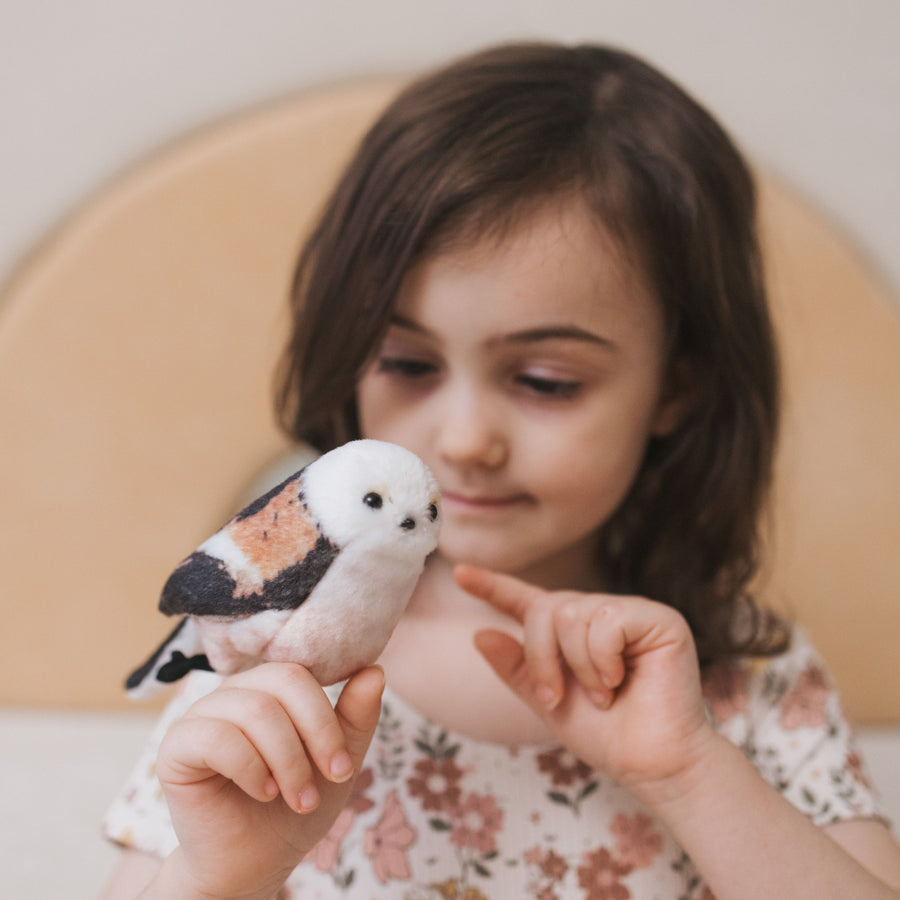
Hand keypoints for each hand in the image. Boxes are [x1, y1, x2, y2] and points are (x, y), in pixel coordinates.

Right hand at [153, 663, 383, 898]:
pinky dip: (251, 768)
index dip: (328, 719)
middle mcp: (236, 690)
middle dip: (315, 736)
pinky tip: (263, 792)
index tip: (344, 767)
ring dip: (288, 761)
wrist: (254, 864)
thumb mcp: (337, 762)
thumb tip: (374, 671)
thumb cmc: (294, 808)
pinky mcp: (176, 744)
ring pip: (255, 711)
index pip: (304, 672)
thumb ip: (356, 716)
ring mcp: (202, 713)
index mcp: (271, 686)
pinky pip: (217, 737)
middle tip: (328, 782)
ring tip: (299, 798)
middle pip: (284, 680)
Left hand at [455, 565, 716, 803]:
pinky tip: (621, 680)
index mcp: (572, 634)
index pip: (527, 601)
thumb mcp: (549, 702)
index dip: (493, 586)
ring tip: (603, 694)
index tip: (459, 573)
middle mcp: (600, 615)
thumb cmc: (607, 736)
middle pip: (545, 608)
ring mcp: (630, 613)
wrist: (650, 764)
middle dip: (541, 657)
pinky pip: (607, 620)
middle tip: (558, 697)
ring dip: (578, 665)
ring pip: (573, 612)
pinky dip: (603, 659)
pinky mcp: (660, 619)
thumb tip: (480, 634)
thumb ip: (516, 668)